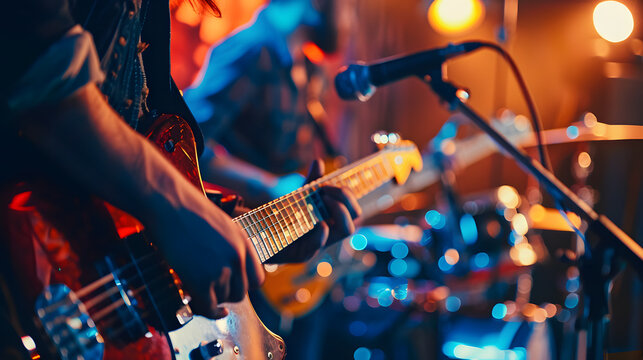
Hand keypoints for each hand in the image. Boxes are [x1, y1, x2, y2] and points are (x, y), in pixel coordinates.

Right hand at [144, 184, 264, 317]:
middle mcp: (237, 256)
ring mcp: (221, 268)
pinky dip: (202, 310)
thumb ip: (229, 246)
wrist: (168, 203)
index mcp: (244, 242)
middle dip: (225, 294)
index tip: (230, 286)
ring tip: (194, 287)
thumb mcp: (220, 225)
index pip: (257, 279)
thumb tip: (226, 268)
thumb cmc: (186, 210)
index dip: (243, 285)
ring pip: (223, 299)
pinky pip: (208, 307)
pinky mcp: (202, 279)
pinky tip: (194, 304)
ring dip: (209, 297)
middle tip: (208, 289)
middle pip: (241, 293)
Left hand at [266, 159, 360, 262]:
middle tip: (325, 189)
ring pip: (346, 230)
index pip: (354, 209)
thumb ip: (310, 182)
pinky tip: (319, 222)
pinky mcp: (302, 255)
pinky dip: (321, 233)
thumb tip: (318, 161)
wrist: (260, 238)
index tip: (326, 184)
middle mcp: (329, 234)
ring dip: (340, 210)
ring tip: (323, 198)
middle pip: (356, 216)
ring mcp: (318, 245)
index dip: (346, 194)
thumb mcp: (298, 198)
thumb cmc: (283, 218)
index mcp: (331, 221)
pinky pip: (318, 245)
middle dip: (346, 198)